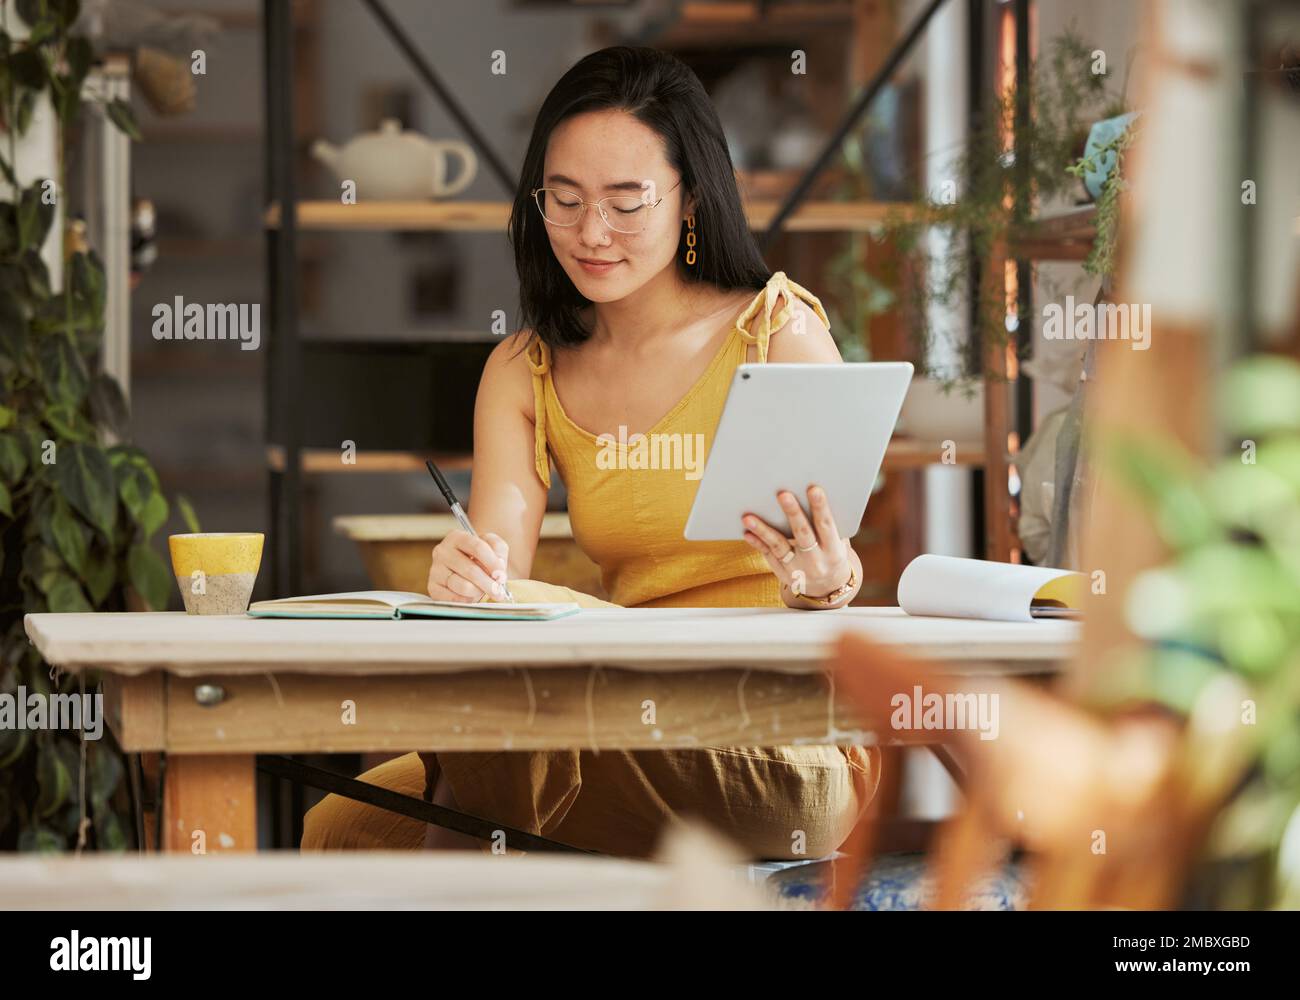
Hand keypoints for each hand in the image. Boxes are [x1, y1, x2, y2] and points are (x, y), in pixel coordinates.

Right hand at [427, 530, 510, 602]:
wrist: (467, 573)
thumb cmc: (481, 559)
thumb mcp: (493, 547)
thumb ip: (498, 550)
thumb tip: (498, 569)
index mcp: (456, 537)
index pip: (478, 548)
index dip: (493, 563)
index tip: (502, 575)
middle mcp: (442, 551)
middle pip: (471, 570)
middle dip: (489, 584)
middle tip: (499, 592)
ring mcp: (435, 570)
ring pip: (463, 586)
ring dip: (479, 592)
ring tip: (482, 591)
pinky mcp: (433, 588)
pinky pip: (454, 599)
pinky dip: (467, 600)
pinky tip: (471, 596)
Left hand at [741, 485, 853, 602]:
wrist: (827, 586)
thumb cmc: (830, 552)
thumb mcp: (837, 542)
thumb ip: (826, 524)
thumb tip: (810, 493)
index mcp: (833, 550)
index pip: (826, 526)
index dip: (821, 507)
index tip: (814, 489)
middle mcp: (816, 561)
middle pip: (802, 534)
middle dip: (793, 513)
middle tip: (783, 494)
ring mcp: (798, 568)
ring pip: (779, 546)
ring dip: (763, 530)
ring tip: (748, 517)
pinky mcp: (783, 572)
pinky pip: (768, 555)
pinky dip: (757, 543)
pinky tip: (747, 532)